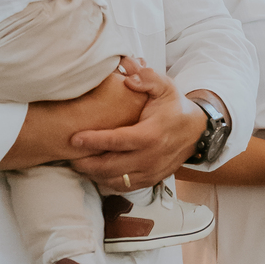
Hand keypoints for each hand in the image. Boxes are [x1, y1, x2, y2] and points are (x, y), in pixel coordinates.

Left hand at [68, 60, 207, 190]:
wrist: (196, 131)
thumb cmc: (174, 107)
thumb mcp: (165, 86)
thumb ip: (147, 78)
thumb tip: (128, 76)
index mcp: (152, 134)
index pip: (117, 141)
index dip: (94, 141)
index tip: (74, 138)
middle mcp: (151, 157)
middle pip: (111, 166)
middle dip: (86, 163)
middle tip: (68, 156)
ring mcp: (151, 172)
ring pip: (115, 180)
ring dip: (94, 174)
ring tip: (77, 164)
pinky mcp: (151, 180)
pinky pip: (123, 187)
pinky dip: (106, 182)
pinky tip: (95, 172)